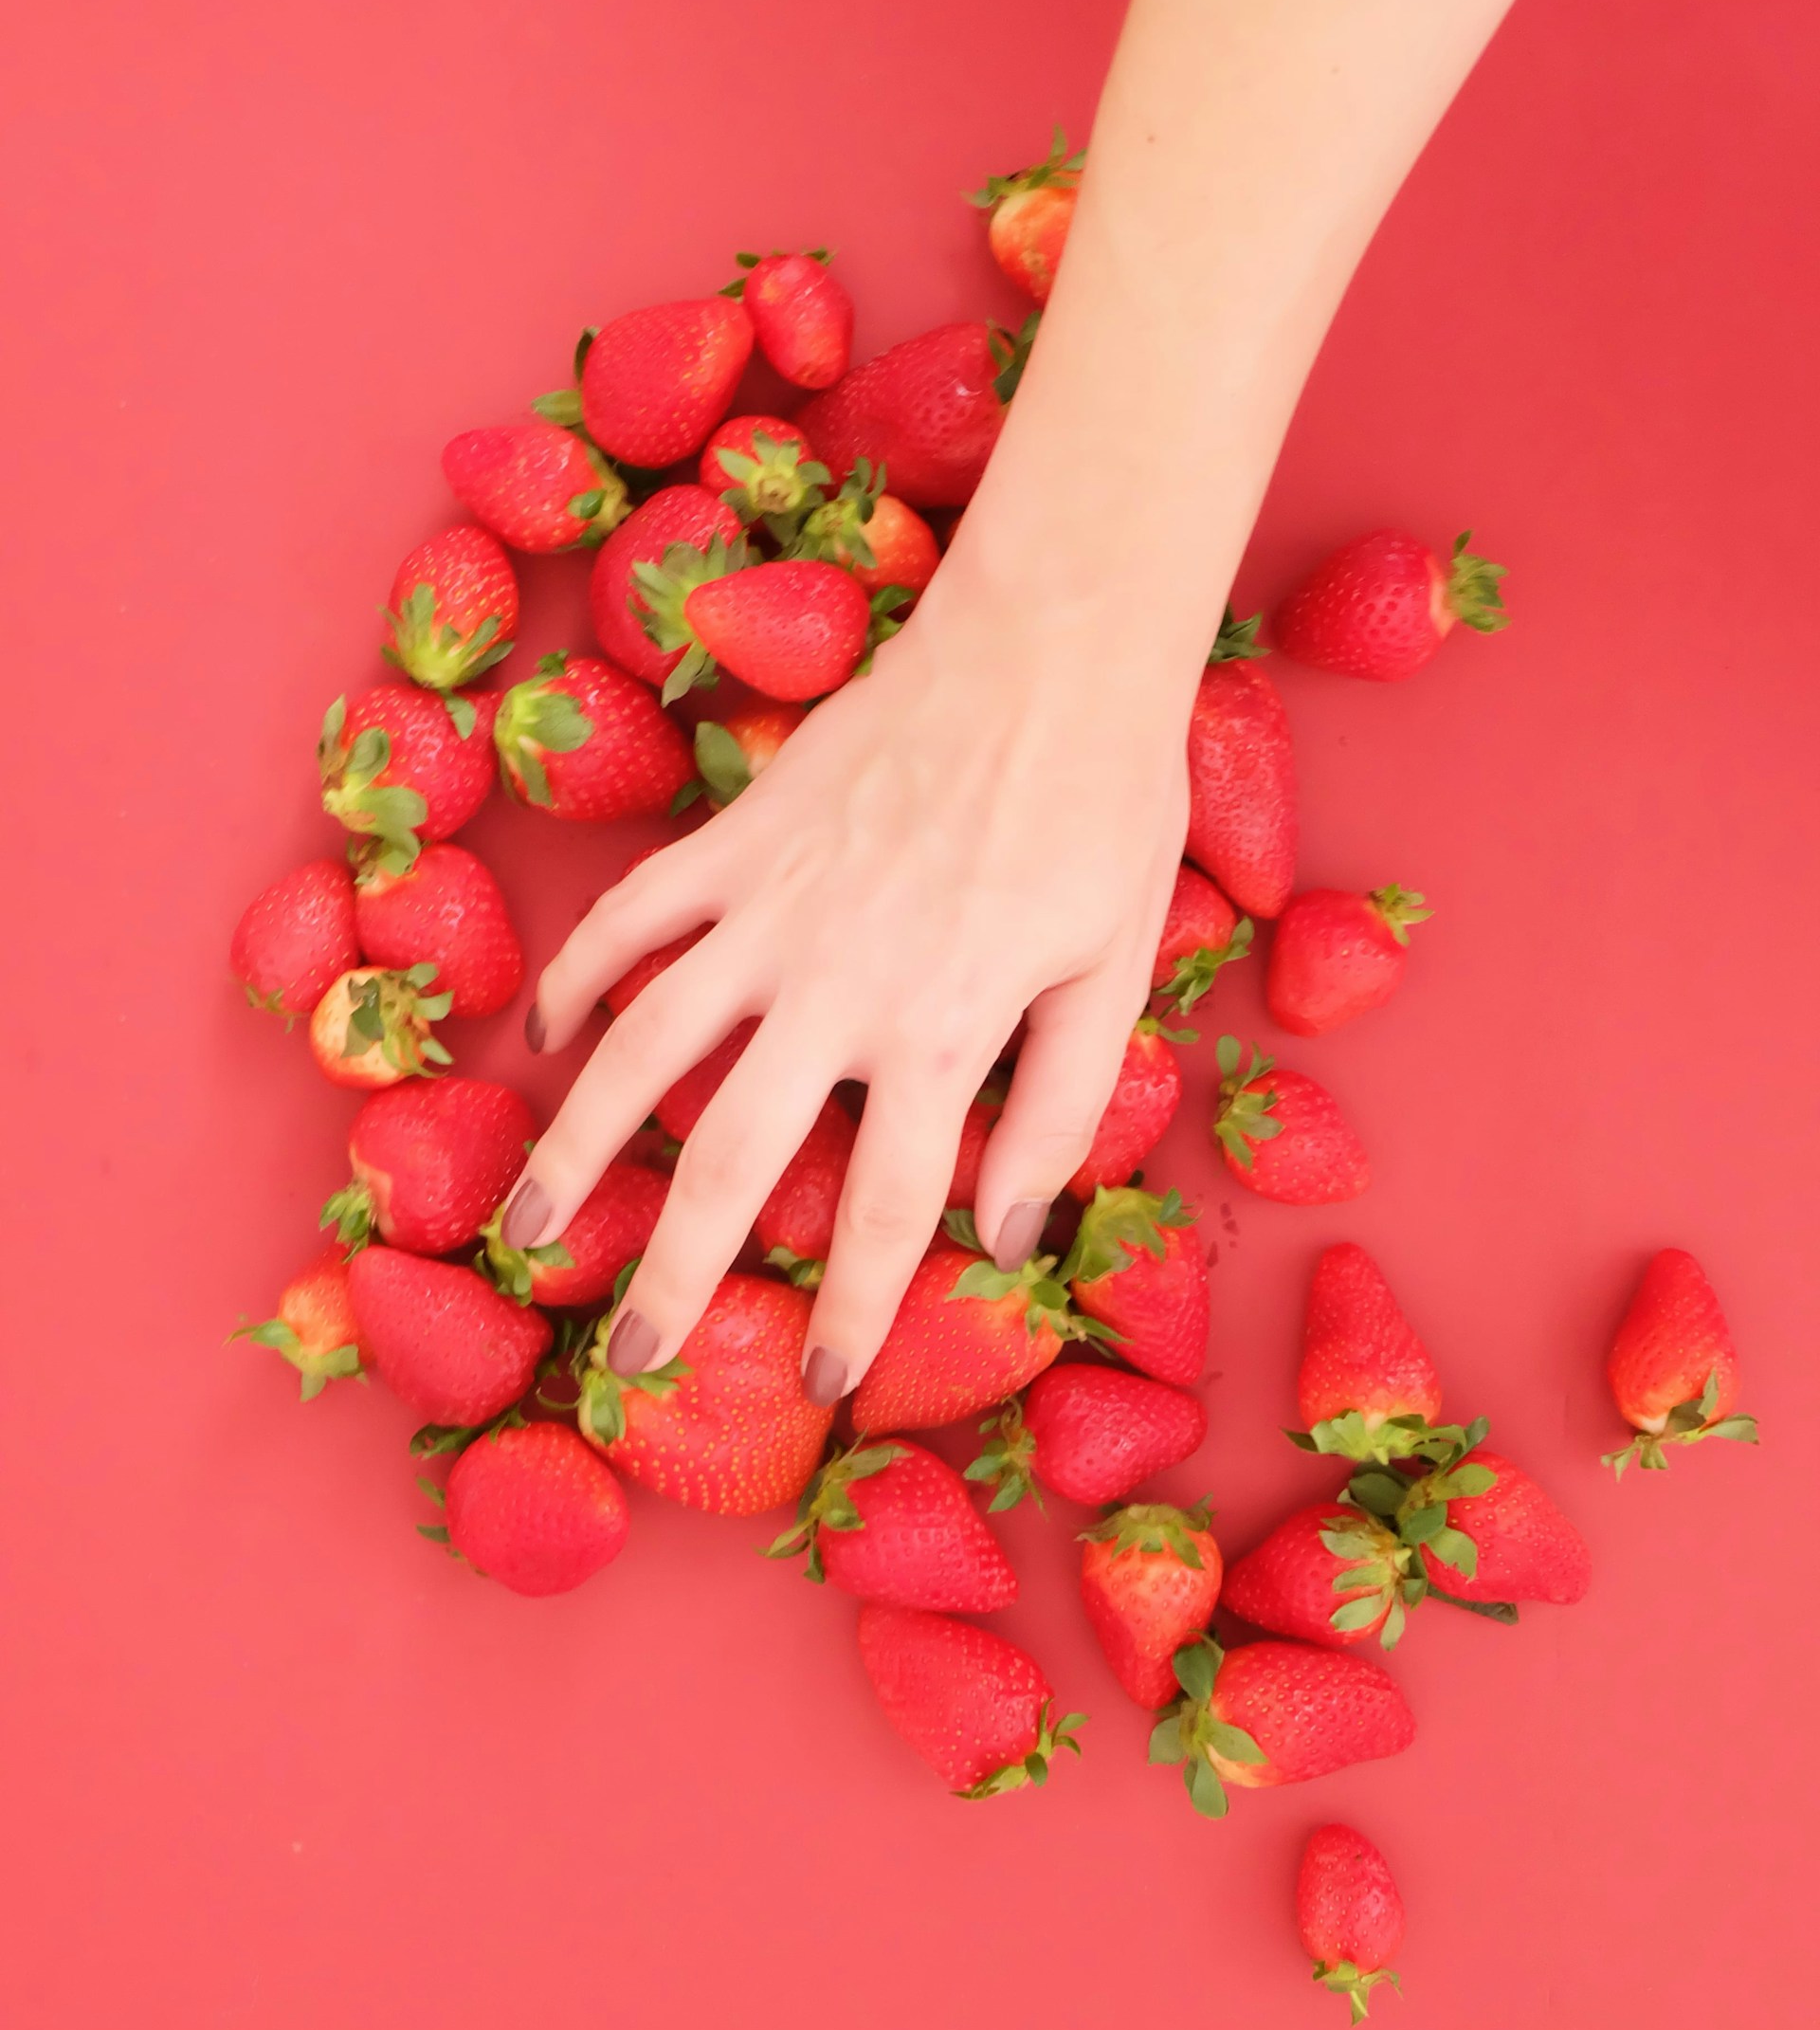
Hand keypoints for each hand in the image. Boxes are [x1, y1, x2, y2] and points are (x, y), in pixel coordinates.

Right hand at [503, 571, 1192, 1403]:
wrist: (1051, 647)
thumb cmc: (1103, 812)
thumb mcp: (1116, 975)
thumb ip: (1057, 1111)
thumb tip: (999, 1234)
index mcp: (944, 1031)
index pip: (882, 1206)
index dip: (849, 1306)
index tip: (819, 1382)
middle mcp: (838, 985)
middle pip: (732, 1159)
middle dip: (675, 1272)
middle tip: (628, 1356)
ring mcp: (770, 908)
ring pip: (645, 1048)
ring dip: (574, 1146)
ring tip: (527, 1226)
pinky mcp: (734, 839)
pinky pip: (629, 917)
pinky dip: (579, 977)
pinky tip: (548, 1041)